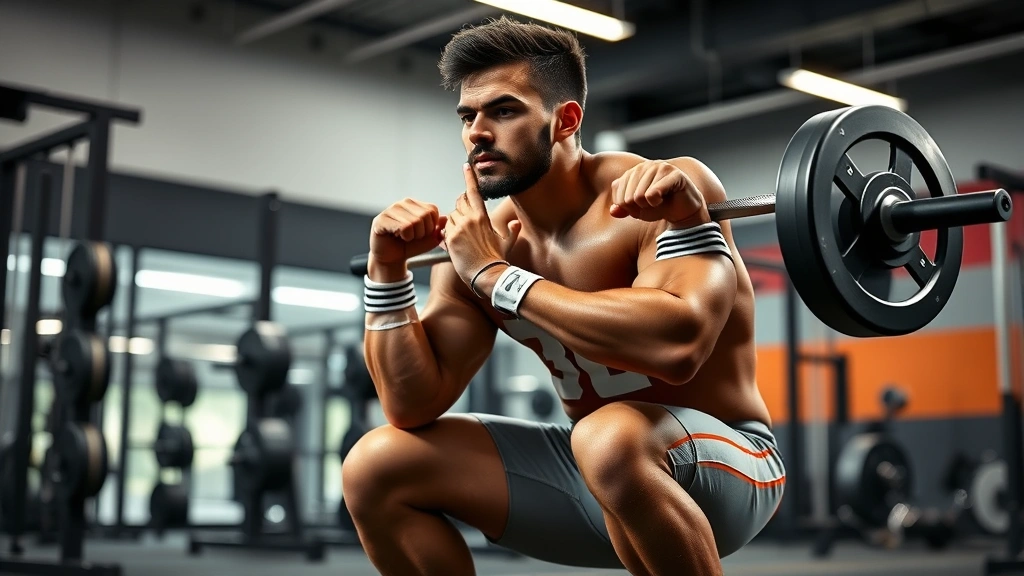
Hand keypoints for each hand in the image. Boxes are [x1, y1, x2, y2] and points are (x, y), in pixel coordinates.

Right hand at [368, 198, 446, 280]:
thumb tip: (446, 218)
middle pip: (425, 216)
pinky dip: (405, 237)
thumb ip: (438, 229)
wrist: (391, 258)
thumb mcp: (429, 239)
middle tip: (411, 237)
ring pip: (415, 222)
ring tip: (403, 237)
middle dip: (422, 233)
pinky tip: (396, 236)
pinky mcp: (382, 219)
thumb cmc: (410, 246)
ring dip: (412, 236)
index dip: (430, 227)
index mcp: (416, 204)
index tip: (421, 234)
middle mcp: (403, 203)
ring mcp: (391, 209)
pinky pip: (404, 227)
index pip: (433, 210)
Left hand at [442, 164, 520, 289]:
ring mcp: (459, 228)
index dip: (469, 177)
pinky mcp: (450, 238)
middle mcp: (470, 219)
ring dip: (454, 223)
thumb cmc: (497, 260)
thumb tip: (516, 223)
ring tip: (462, 239)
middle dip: (461, 208)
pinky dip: (447, 235)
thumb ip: (512, 230)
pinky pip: (444, 230)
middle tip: (465, 222)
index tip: (466, 166)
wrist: (488, 275)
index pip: (474, 192)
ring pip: (451, 216)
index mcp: (483, 216)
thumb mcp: (507, 242)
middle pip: (459, 202)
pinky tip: (455, 245)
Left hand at [609, 160, 707, 225]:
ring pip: (640, 195)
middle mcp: (645, 166)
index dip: (629, 208)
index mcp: (633, 172)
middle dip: (639, 208)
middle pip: (628, 197)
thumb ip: (622, 209)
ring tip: (659, 201)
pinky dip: (656, 202)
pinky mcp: (674, 174)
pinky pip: (654, 193)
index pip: (618, 194)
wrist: (683, 212)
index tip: (642, 205)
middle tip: (652, 204)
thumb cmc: (660, 207)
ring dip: (649, 206)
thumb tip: (613, 211)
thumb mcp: (636, 210)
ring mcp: (660, 167)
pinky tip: (665, 198)